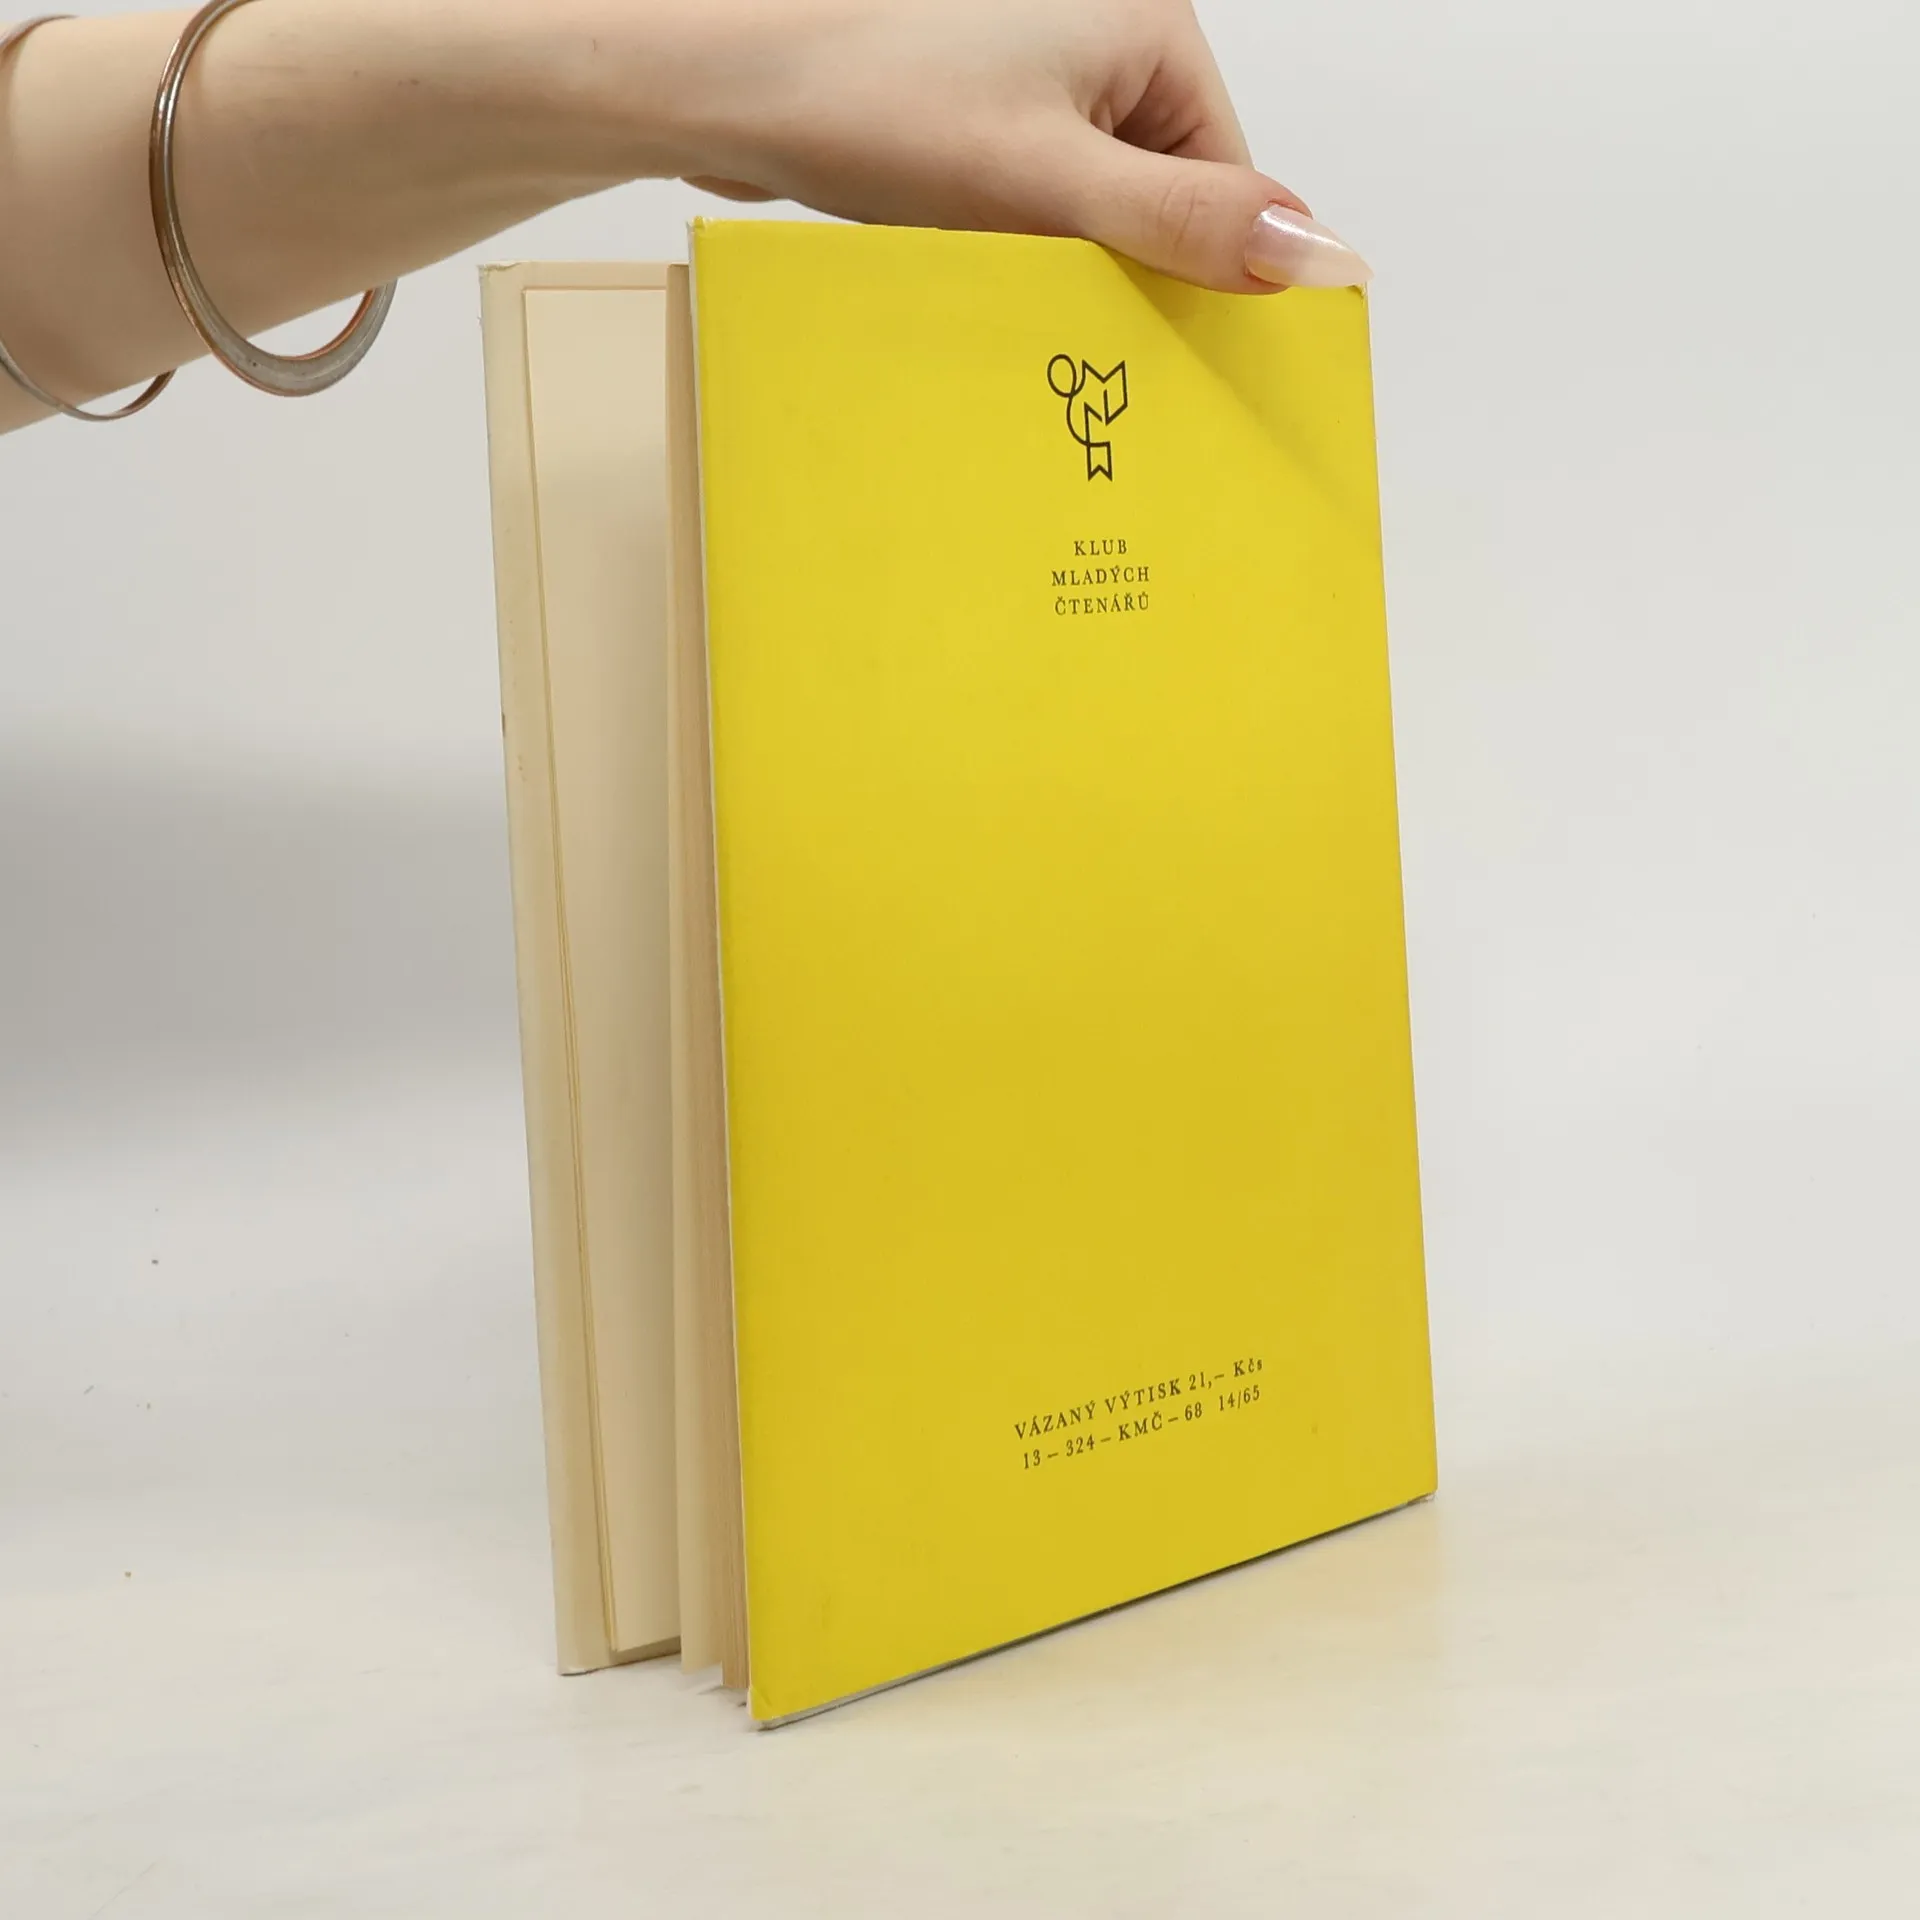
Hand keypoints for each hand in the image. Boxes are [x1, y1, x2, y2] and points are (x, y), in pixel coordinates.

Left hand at [648, 0, 1368, 291]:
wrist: (727, 87)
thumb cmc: (870, 105)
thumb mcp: (1052, 183)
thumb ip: (1188, 227)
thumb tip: (1326, 256)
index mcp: (1146, 24)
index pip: (1225, 176)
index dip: (1199, 269)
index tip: (1167, 345)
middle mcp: (1099, 36)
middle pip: (1158, 195)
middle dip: (1115, 268)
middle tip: (1068, 318)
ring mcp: (1032, 70)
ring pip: (1089, 208)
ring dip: (1056, 264)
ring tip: (1004, 278)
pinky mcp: (977, 111)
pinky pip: (1030, 199)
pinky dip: (1009, 245)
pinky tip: (969, 263)